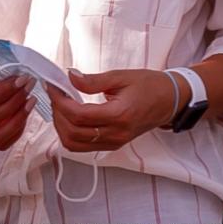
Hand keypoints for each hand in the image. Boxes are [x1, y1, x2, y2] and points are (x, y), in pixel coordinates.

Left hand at [50, 68, 180, 152]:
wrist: (169, 101)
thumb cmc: (149, 86)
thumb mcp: (120, 77)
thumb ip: (93, 80)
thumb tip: (70, 77)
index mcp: (119, 115)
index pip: (78, 115)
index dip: (60, 101)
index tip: (53, 87)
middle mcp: (116, 134)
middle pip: (72, 132)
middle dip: (57, 113)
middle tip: (54, 94)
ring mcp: (114, 142)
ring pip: (74, 144)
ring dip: (61, 126)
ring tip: (60, 105)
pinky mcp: (113, 144)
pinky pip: (83, 146)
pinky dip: (70, 133)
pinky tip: (69, 117)